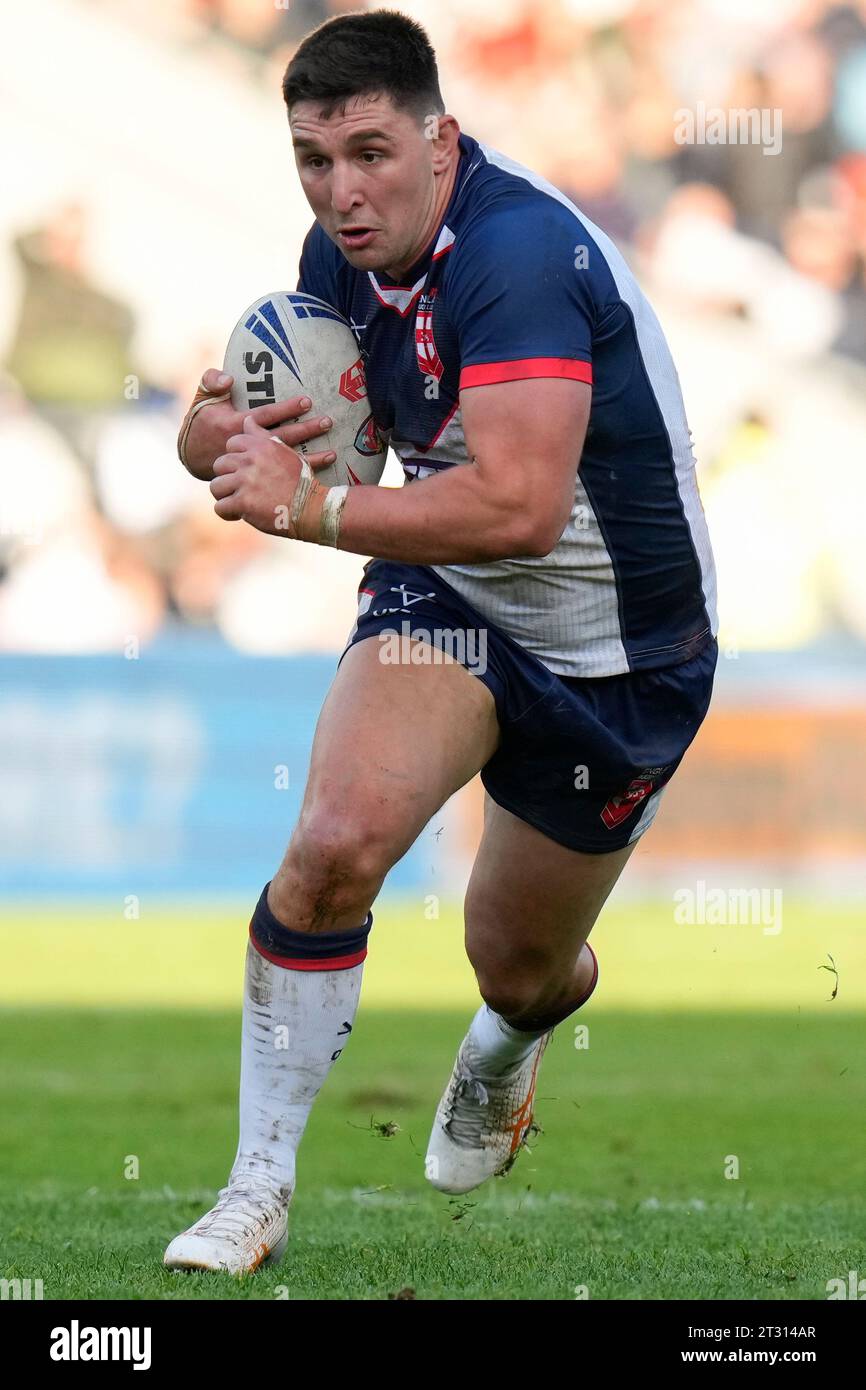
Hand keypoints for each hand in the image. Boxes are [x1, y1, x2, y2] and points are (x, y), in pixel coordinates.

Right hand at [178, 367, 336, 482]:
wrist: (193, 452)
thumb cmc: (202, 420)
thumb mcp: (202, 396)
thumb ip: (212, 380)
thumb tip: (228, 378)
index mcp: (235, 425)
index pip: (265, 416)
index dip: (285, 409)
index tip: (306, 401)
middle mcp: (248, 445)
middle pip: (281, 438)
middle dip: (305, 430)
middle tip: (327, 422)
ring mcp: (254, 461)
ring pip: (285, 458)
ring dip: (310, 456)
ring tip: (333, 452)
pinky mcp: (259, 471)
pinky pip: (284, 472)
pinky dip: (303, 471)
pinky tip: (322, 469)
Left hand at [209, 415, 332, 537]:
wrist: (310, 508)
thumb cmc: (299, 481)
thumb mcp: (284, 451)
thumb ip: (261, 436)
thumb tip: (247, 420)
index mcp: (260, 447)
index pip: (232, 444)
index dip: (235, 458)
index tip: (245, 469)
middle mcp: (250, 461)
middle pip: (220, 465)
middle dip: (228, 477)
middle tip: (241, 487)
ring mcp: (245, 481)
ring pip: (216, 486)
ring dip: (225, 496)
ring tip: (238, 501)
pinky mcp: (243, 502)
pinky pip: (220, 507)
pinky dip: (228, 513)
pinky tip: (239, 514)